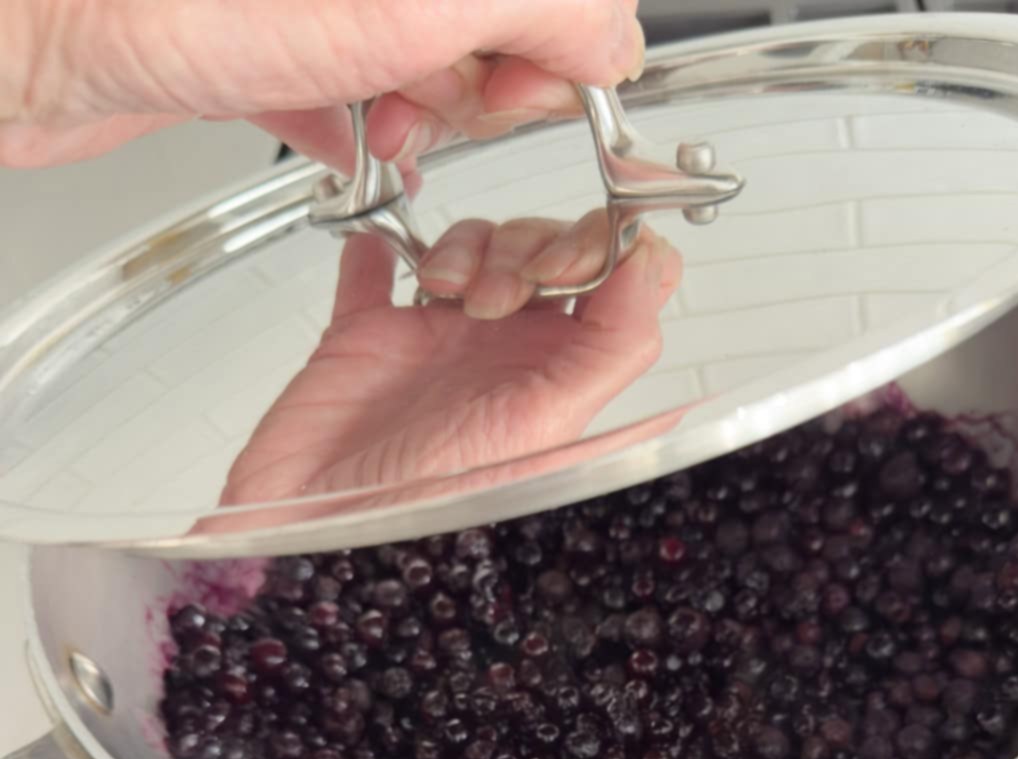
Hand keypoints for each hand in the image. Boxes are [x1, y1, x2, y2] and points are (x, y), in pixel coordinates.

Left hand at [0, 0, 643, 170]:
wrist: (34, 30)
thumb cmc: (189, 1)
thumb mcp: (420, 1)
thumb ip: (543, 8)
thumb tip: (612, 44)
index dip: (553, 42)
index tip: (536, 91)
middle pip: (480, 26)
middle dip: (477, 83)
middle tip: (442, 104)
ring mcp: (312, 3)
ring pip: (412, 64)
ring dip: (416, 115)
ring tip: (384, 129)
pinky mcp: (260, 42)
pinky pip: (340, 90)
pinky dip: (354, 127)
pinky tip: (342, 138)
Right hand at [216, 219, 680, 517]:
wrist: (322, 532)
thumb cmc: (431, 511)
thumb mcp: (547, 433)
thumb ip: (612, 349)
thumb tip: (651, 266)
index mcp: (559, 377)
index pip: (618, 282)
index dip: (604, 248)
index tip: (568, 262)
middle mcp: (509, 354)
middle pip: (545, 248)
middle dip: (525, 248)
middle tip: (493, 299)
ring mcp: (440, 339)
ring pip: (476, 243)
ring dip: (465, 246)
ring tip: (442, 292)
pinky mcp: (371, 333)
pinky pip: (379, 264)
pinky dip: (380, 245)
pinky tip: (382, 258)